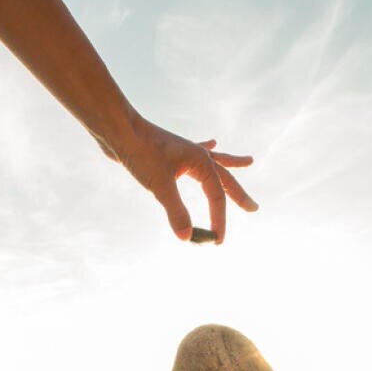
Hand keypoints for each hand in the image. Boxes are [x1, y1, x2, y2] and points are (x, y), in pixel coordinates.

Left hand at [103, 118, 257, 243]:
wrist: (117, 128)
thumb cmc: (139, 152)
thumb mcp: (159, 185)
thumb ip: (175, 211)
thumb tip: (186, 237)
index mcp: (201, 161)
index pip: (216, 197)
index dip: (219, 221)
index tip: (217, 242)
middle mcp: (197, 155)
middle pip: (225, 178)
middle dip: (239, 195)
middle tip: (254, 209)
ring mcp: (185, 152)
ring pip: (215, 162)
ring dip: (232, 164)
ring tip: (249, 161)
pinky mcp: (171, 152)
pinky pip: (195, 152)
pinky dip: (205, 148)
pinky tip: (211, 141)